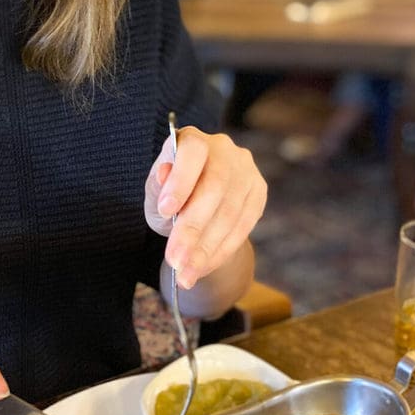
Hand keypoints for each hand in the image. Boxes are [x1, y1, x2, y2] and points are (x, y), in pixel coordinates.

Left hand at [144, 126, 266, 289]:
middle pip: (214, 189)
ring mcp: (246, 170)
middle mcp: (224, 149)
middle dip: (192, 229)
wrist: (199, 205)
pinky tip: (203, 268)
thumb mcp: (156, 193)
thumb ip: (158, 187)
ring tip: (186, 274)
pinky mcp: (259, 192)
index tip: (166, 211)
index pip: (192, 152)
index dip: (181, 181)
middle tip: (175, 260)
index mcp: (193, 139)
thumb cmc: (171, 195)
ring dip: (206, 249)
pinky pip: (243, 226)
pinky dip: (221, 251)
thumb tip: (164, 172)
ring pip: (229, 213)